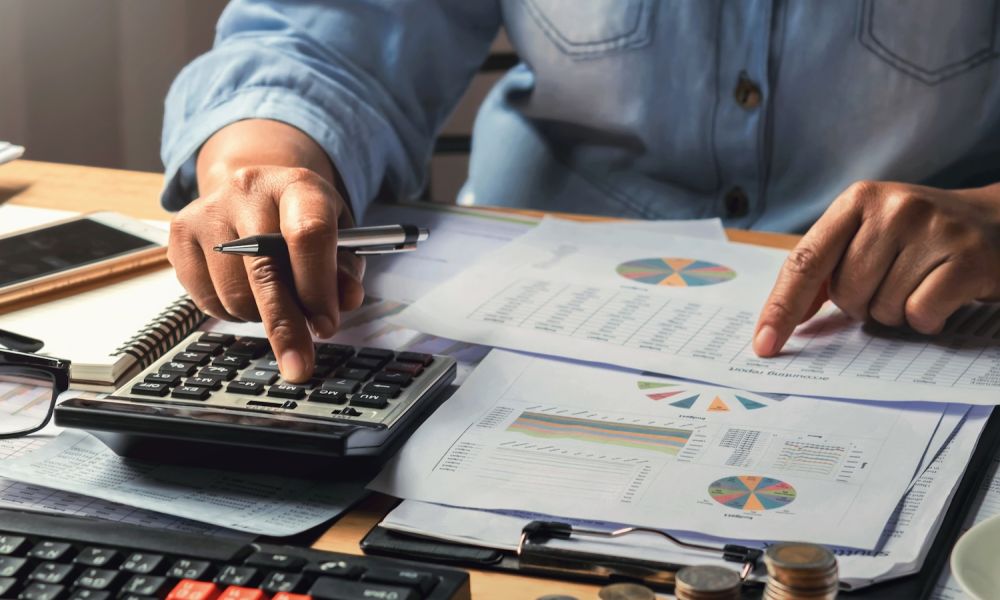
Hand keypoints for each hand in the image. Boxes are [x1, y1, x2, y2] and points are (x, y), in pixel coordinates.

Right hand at [168, 121, 364, 381]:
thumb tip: (347, 301)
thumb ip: (345, 270)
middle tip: (299, 365)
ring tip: (275, 302)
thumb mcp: (338, 237)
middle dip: (285, 326)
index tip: (326, 327)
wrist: (256, 189)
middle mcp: (249, 190)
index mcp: (298, 186)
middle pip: (265, 271)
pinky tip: (246, 293)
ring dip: (259, 317)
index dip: (318, 287)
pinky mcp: (180, 233)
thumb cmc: (303, 221)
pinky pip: (206, 299)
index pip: (308, 235)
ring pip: (234, 293)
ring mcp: (209, 210)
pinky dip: (231, 312)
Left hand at [753, 181, 999, 356]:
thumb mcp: (871, 235)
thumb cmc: (921, 237)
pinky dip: (926, 319)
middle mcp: (893, 207)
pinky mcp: (968, 257)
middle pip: (845, 293)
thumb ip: (827, 269)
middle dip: (862, 304)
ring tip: (919, 284)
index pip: (805, 262)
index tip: (764, 344)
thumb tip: (785, 318)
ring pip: (882, 308)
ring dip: (896, 312)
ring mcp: (933, 229)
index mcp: (857, 200)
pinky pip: (920, 314)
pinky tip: (942, 296)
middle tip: (891, 283)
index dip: (781, 307)